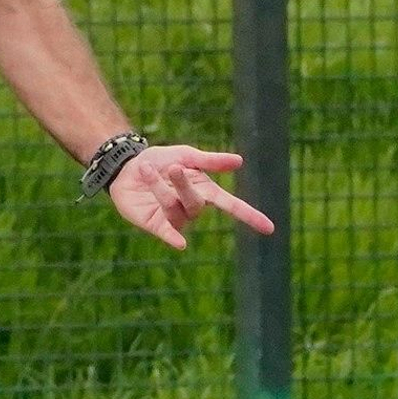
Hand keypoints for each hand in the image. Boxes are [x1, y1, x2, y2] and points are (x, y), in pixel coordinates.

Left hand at [110, 145, 275, 252]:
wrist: (127, 166)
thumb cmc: (160, 161)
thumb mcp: (185, 154)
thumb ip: (211, 161)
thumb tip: (240, 161)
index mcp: (204, 190)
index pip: (231, 205)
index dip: (249, 215)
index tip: (269, 228)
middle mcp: (191, 207)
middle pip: (197, 202)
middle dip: (185, 184)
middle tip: (173, 166)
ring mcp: (173, 217)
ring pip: (175, 208)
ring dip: (161, 188)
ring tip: (146, 169)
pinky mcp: (154, 225)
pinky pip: (167, 233)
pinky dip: (174, 238)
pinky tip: (180, 244)